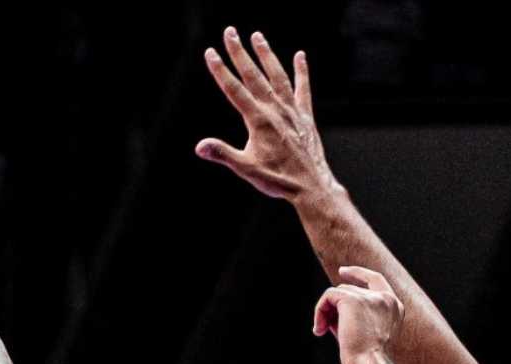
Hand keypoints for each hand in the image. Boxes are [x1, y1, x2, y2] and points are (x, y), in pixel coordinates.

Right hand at [196, 27, 336, 201]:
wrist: (311, 186)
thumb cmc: (277, 180)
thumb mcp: (246, 169)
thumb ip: (223, 153)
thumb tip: (200, 146)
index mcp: (257, 120)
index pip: (234, 89)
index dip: (220, 70)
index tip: (210, 52)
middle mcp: (275, 110)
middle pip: (254, 75)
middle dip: (239, 52)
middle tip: (230, 31)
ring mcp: (291, 111)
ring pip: (277, 76)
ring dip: (266, 55)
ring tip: (257, 36)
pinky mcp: (305, 116)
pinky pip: (302, 88)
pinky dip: (301, 72)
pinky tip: (299, 56)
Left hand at [313, 266, 404, 363]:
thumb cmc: (367, 358)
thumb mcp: (365, 333)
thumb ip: (354, 314)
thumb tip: (330, 303)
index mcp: (394, 306)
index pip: (376, 279)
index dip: (359, 273)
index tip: (342, 271)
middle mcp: (386, 298)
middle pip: (349, 290)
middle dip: (334, 307)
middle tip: (324, 326)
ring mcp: (371, 297)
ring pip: (337, 293)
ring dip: (326, 311)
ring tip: (323, 330)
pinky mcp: (353, 299)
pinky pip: (328, 296)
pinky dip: (319, 311)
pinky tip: (320, 330)